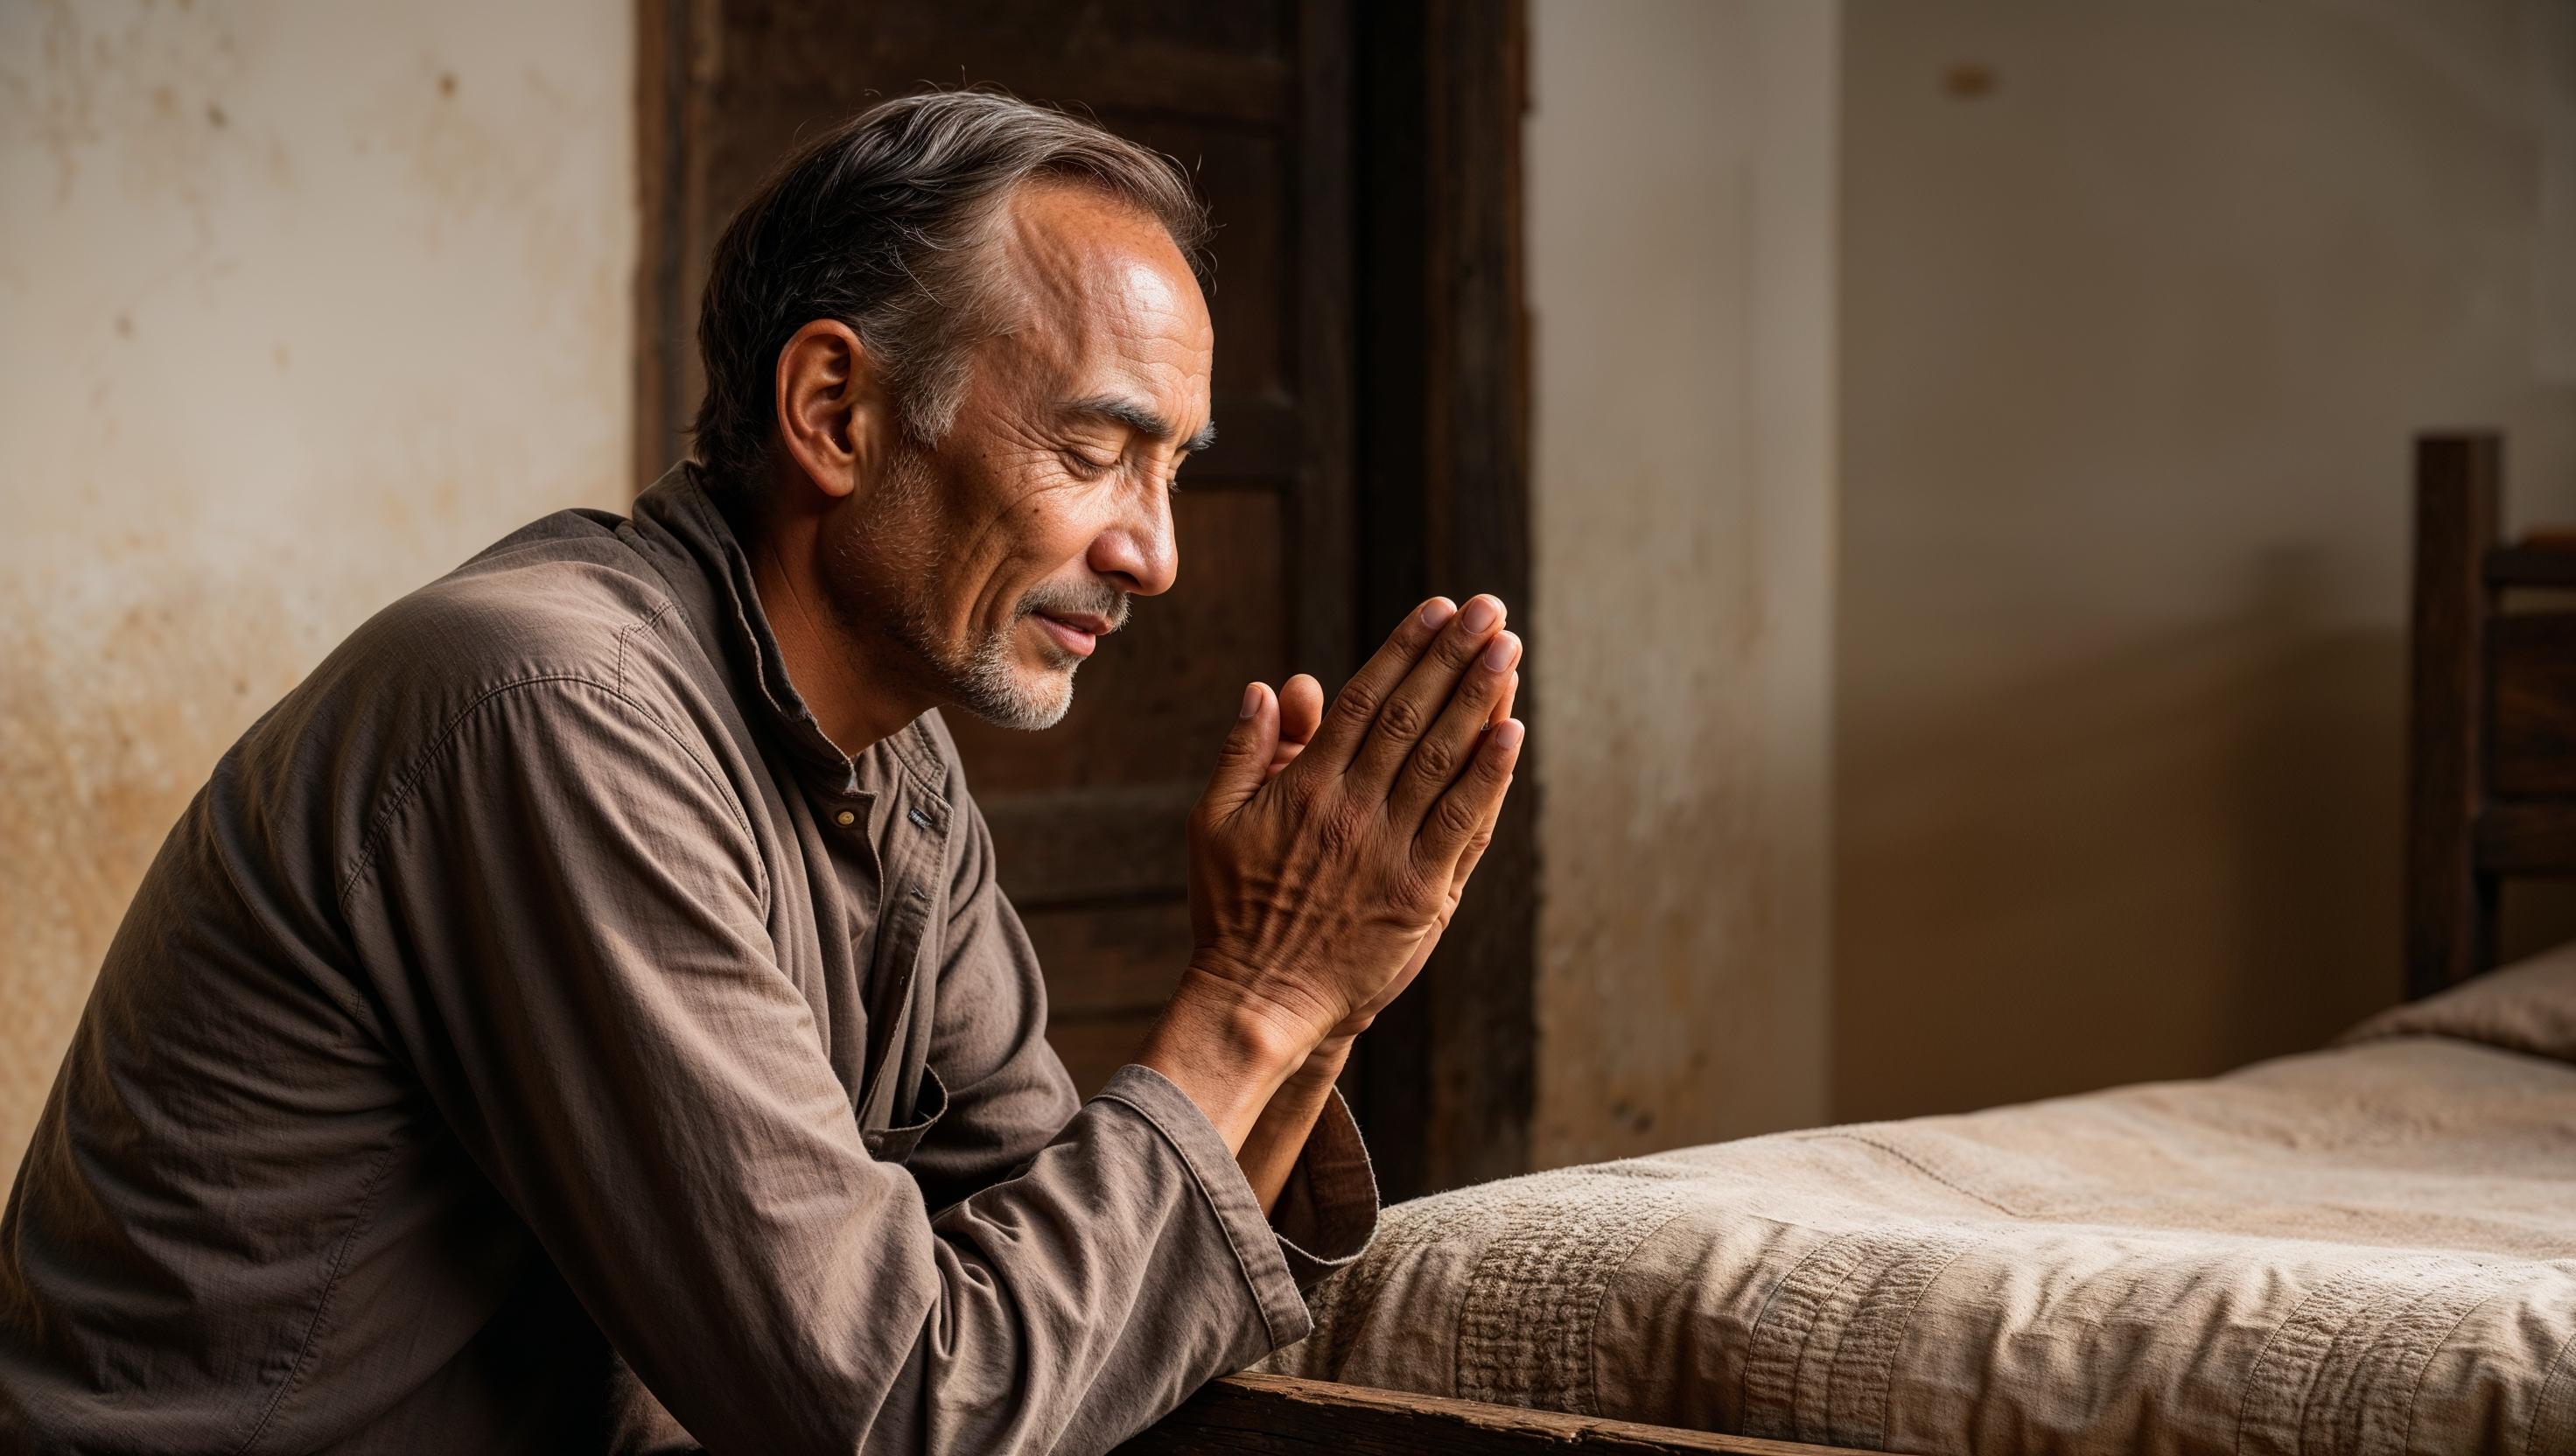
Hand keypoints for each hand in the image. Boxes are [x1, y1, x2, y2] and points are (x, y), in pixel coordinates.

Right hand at [1177, 595, 1525, 1053]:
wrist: (1258, 999)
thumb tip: (1264, 689)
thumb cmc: (1230, 911)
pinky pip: (1462, 826)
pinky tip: (1513, 731)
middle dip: (1452, 656)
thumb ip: (1242, 753)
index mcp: (1305, 787)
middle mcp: (1350, 810)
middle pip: (1410, 716)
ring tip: (1509, 649)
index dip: (1404, 650)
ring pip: (1441, 761)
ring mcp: (1388, 852)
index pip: (1363, 700)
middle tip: (1488, 609)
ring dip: (1480, 700)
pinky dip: (1489, 777)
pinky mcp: (1419, 896)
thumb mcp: (1215, 823)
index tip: (1436, 609)